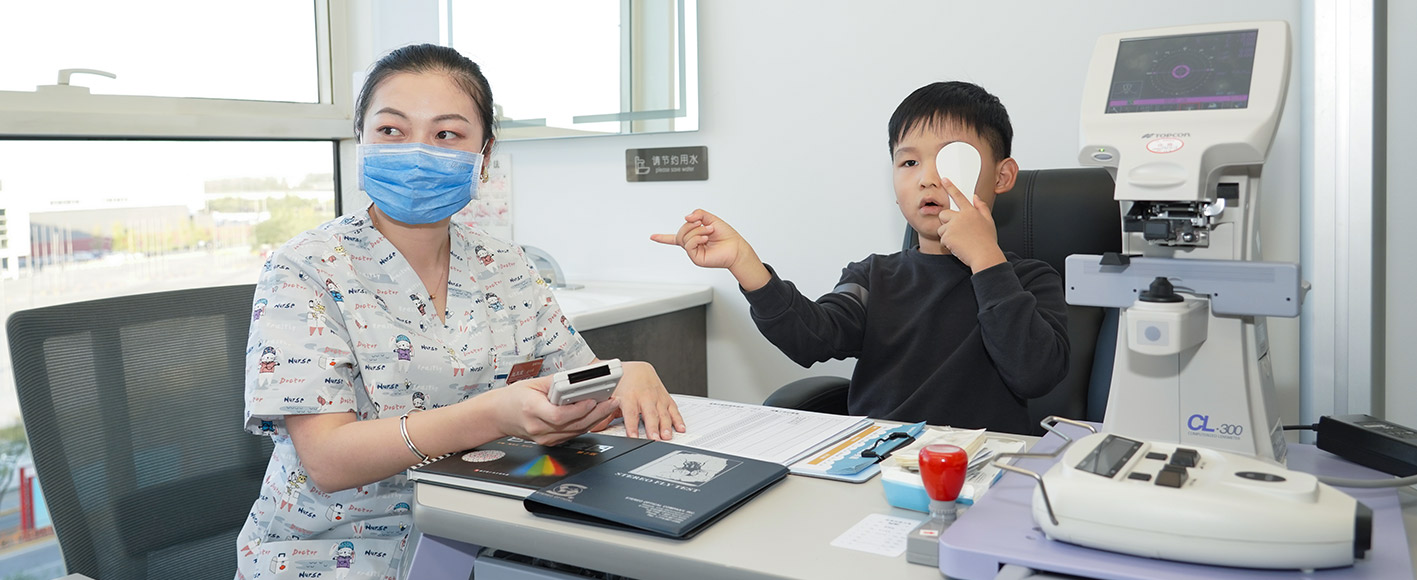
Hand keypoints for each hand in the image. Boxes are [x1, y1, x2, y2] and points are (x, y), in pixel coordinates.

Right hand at [489, 375, 621, 445]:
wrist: (499, 415)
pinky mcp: (550, 441)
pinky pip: (572, 433)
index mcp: (531, 409)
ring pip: (576, 431)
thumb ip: (557, 381)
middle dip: (596, 412)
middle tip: (612, 400)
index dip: (578, 409)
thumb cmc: (514, 397)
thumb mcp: (533, 383)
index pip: (559, 415)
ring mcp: (544, 438)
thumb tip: (579, 377)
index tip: (593, 399)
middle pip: (573, 424)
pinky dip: (586, 424)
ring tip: (609, 404)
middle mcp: (538, 427)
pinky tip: (597, 413)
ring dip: (596, 418)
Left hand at [592, 361, 685, 439]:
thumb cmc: (619, 383)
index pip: (630, 413)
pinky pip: (673, 408)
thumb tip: (595, 428)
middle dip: (652, 427)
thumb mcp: (609, 397)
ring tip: (667, 436)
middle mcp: (644, 395)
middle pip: (649, 413)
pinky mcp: (665, 396)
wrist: (632, 368)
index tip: (633, 436)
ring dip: (666, 425)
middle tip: (655, 438)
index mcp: (628, 396)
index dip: (632, 426)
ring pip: (662, 411)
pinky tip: (680, 428)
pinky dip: (678, 418)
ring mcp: (656, 396)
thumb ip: (604, 414)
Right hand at [650, 209, 770, 289]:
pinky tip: (705, 238)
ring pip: (684, 237)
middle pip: (680, 232)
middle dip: (692, 225)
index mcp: (694, 237)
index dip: (662, 237)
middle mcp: (692, 245)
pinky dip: (697, 238)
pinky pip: (689, 244)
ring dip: (697, 230)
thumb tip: (686, 217)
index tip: (652, 237)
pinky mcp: (696, 258)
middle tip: (705, 225)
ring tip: (709, 232)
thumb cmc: (727, 236)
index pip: (674, 237)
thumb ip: (698, 213)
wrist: (736, 247)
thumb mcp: (711, 218)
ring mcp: (693, 252)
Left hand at [936, 179, 1005, 272]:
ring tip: (960, 241)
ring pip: (941, 228)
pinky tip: (958, 246)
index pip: (959, 196)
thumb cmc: (987, 241)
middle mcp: (961, 217)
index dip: (950, 187)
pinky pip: (942, 239)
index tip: (944, 179)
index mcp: (971, 212)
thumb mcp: (989, 222)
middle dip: (946, 222)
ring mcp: (953, 226)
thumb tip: (976, 197)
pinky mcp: (947, 236)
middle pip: (944, 214)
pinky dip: (948, 244)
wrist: (984, 255)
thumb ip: (981, 208)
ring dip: (947, 235)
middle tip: (957, 232)